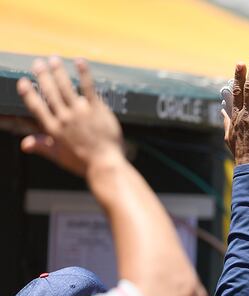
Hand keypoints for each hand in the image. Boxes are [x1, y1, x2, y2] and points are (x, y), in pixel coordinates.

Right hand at [16, 57, 123, 175]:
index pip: (37, 107)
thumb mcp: (59, 156)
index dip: (29, 93)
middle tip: (37, 63)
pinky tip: (79, 61)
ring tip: (54, 59)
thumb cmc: (83, 162)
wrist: (106, 164)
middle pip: (50, 93)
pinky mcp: (97, 110)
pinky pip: (88, 88)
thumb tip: (24, 144)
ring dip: (59, 71)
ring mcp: (80, 113)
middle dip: (43, 76)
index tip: (23, 82)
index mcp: (53, 129)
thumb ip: (41, 146)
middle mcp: (64, 119)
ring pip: (66, 87)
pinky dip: (83, 73)